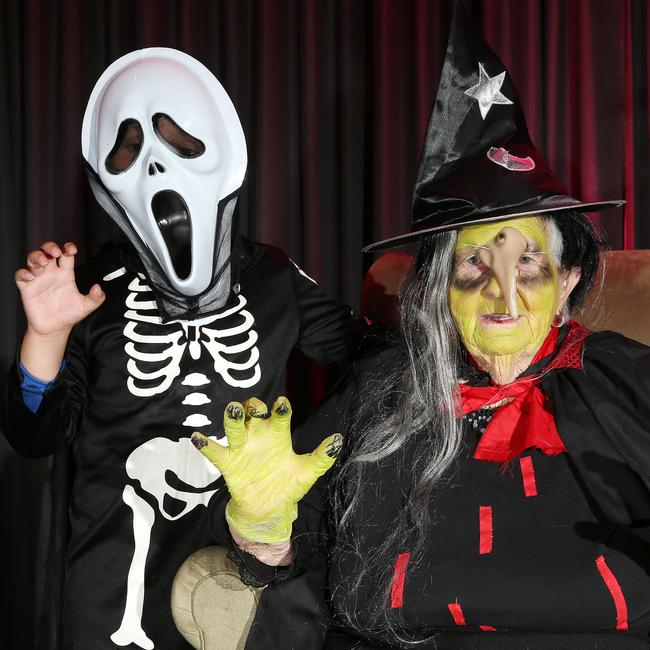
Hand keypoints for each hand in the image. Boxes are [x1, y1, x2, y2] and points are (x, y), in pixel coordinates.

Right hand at [15, 241, 104, 336]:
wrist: (55, 328)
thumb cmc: (69, 314)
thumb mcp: (86, 306)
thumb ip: (96, 298)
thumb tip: (98, 288)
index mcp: (65, 274)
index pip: (66, 255)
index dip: (68, 248)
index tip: (72, 249)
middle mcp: (51, 274)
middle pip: (47, 251)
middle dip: (50, 247)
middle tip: (55, 252)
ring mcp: (39, 279)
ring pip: (33, 259)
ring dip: (37, 256)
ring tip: (43, 262)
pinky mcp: (27, 288)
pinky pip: (21, 275)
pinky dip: (23, 273)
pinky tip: (30, 276)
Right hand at [191, 396, 341, 543]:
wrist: (270, 510)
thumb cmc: (288, 485)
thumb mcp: (307, 473)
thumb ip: (321, 457)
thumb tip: (338, 439)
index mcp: (278, 435)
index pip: (279, 416)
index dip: (280, 409)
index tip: (282, 404)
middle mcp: (259, 436)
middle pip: (254, 414)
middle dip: (254, 407)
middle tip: (255, 407)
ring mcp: (242, 448)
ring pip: (234, 427)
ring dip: (233, 417)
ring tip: (234, 411)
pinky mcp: (228, 463)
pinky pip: (214, 451)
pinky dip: (205, 444)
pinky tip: (198, 437)